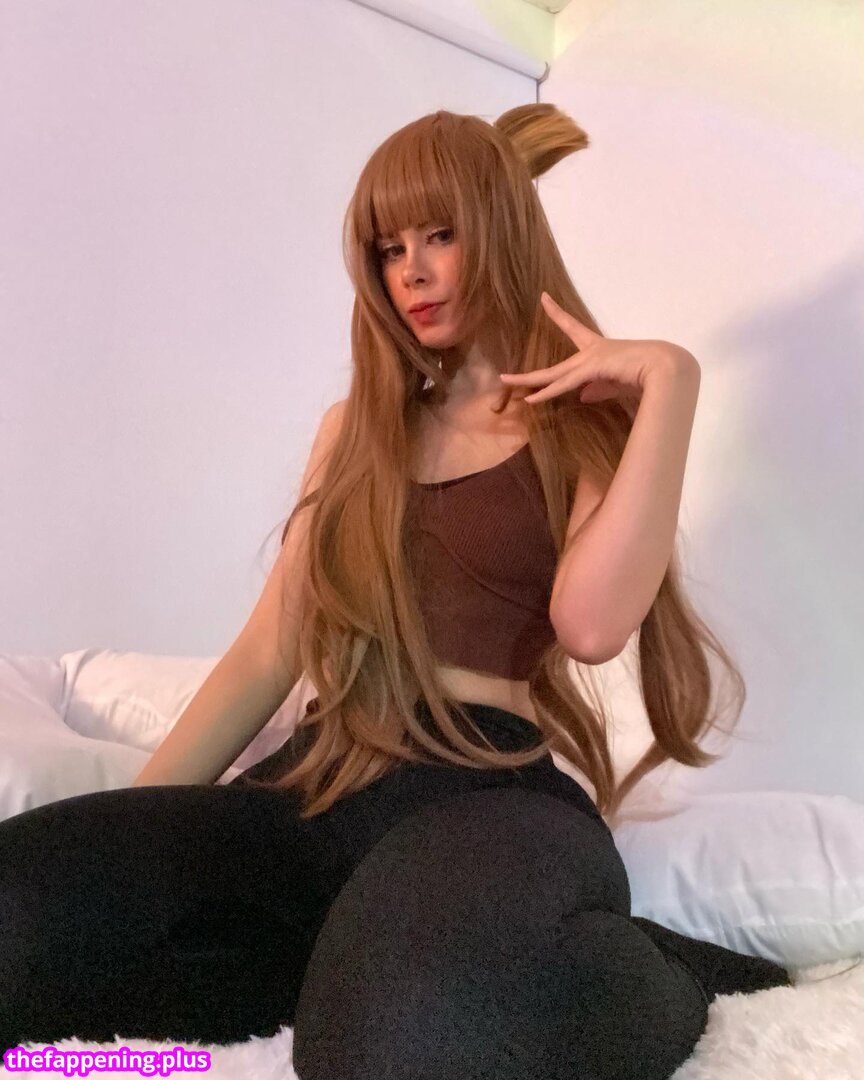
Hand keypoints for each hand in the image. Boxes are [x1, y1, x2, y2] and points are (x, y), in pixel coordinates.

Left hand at [500, 291, 694, 405]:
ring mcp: (589, 359)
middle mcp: (590, 351)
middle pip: (554, 365)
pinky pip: (563, 384)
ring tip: (507, 381)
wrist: (663, 367)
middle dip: (530, 370)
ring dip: (529, 382)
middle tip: (506, 370)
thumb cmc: (645, 374)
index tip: (543, 298)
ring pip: (553, 375)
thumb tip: (581, 397)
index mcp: (598, 349)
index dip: (557, 314)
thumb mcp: (616, 384)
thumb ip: (598, 390)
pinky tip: (531, 399)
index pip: (572, 328)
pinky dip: (547, 393)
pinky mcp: (591, 368)